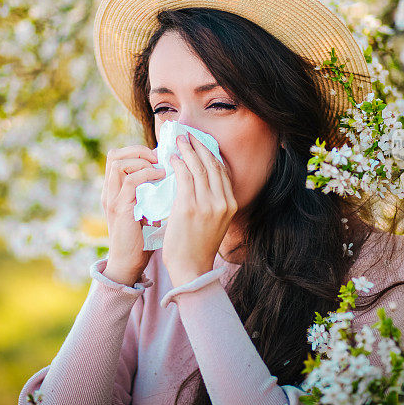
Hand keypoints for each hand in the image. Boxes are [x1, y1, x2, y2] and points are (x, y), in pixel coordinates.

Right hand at [100, 145, 165, 285]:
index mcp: (114, 189)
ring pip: (119, 163)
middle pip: (114, 155)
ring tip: (161, 166)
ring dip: (142, 160)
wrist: (130, 262)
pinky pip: (130, 180)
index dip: (137, 151)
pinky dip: (147, 174)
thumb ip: (151, 191)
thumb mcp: (145, 208)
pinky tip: (161, 176)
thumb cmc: (142, 237)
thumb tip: (174, 174)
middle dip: (138, 150)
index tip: (158, 156)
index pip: (117, 157)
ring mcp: (112, 198)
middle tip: (159, 157)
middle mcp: (109, 191)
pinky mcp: (120, 208)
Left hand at [161, 132, 237, 286]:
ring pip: (198, 168)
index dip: (211, 153)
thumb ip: (211, 201)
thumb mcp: (215, 222)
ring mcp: (207, 204)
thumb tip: (199, 180)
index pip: (222, 171)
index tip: (202, 142)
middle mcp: (222, 202)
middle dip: (200, 146)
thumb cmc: (198, 246)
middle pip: (212, 165)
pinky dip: (178, 164)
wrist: (191, 269)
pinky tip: (172, 158)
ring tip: (179, 141)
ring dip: (188, 150)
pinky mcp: (189, 207)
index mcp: (231, 204)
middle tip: (189, 135)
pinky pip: (184, 177)